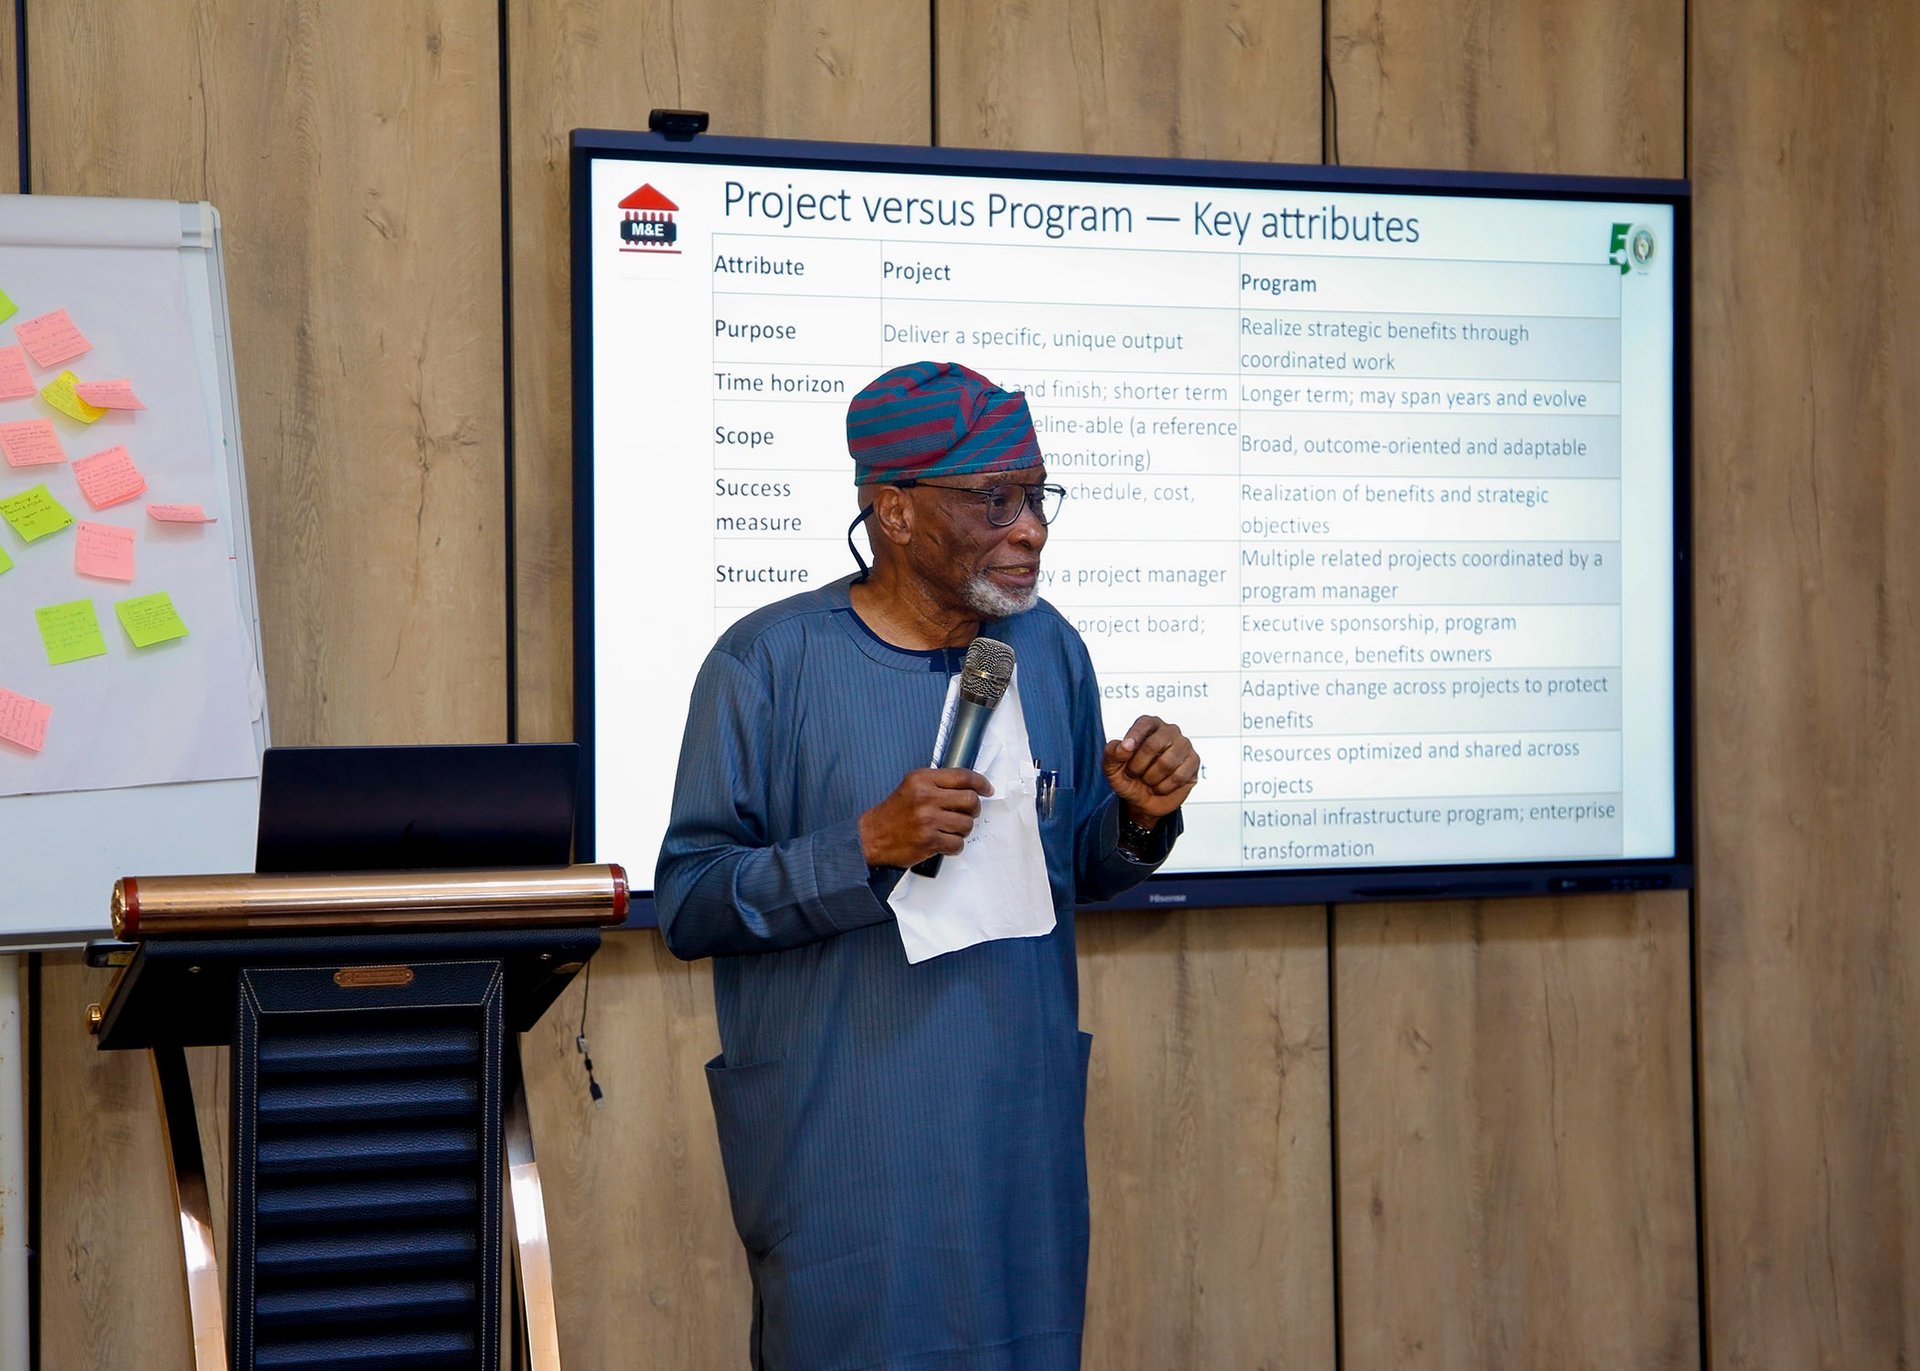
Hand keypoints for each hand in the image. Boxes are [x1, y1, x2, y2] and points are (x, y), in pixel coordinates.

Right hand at [859, 767, 994, 867]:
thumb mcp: (912, 787)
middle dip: (973, 810)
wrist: (871, 837)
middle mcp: (926, 796)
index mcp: (922, 779)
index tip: (987, 789)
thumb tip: (970, 786)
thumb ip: (937, 783)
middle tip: (966, 814)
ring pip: (967, 824)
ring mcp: (928, 819)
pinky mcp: (929, 840)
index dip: (981, 783)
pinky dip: (955, 846)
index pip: (963, 776)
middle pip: (970, 800)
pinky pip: (958, 843)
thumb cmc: (894, 813)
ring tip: (950, 830)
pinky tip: (944, 843)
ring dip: (963, 830)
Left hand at [1102, 715, 1198, 825]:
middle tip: (1133, 773)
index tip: (1125, 749)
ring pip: (1167, 763)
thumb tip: (1124, 747)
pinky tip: (1161, 785)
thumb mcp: (1111, 768)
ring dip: (1151, 779)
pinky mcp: (1193, 761)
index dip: (1134, 736)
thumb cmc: (1129, 779)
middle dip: (1138, 765)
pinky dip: (1164, 787)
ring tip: (1148, 780)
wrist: (1144, 801)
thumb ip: (1112, 753)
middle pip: (1154, 745)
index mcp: (1148, 725)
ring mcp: (1184, 745)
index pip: (1144, 723)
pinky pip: (1179, 776)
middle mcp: (1168, 731)